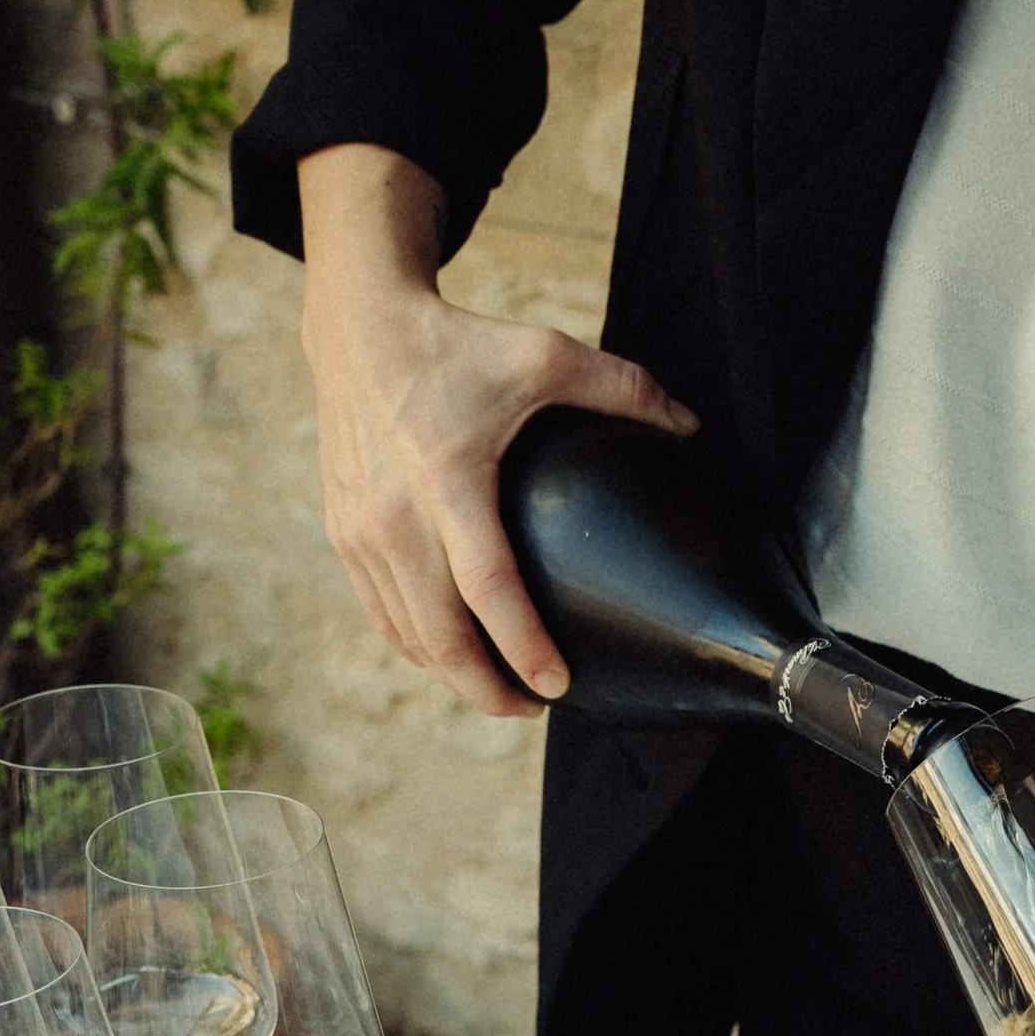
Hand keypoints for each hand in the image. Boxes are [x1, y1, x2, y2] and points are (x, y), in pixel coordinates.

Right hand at [297, 143, 696, 717]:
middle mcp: (393, 514)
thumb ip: (622, 387)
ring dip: (453, 676)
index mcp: (446, 477)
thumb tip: (690, 426)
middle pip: (439, 634)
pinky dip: (417, 647)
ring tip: (503, 693)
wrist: (358, 326)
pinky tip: (453, 659)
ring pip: (406, 635)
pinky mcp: (343, 534)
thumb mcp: (542, 354)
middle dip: (487, 688)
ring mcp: (360, 530)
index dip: (523, 645)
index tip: (558, 687)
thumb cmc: (456, 344)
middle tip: (535, 710)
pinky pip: (382, 614)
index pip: (487, 585)